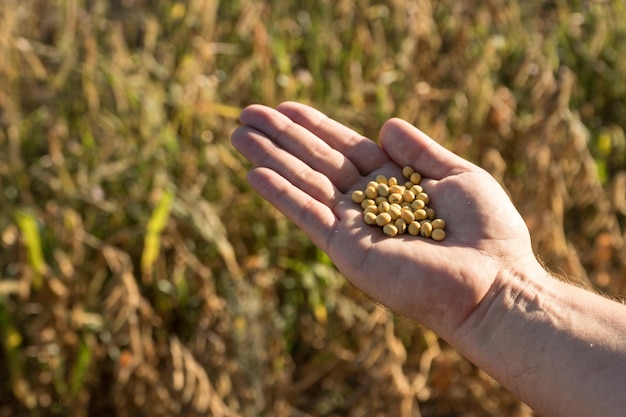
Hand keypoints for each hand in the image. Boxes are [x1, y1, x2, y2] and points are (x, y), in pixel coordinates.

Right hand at [231, 102, 540, 340]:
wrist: (494, 283)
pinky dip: (281, 195)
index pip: (344, 148)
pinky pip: (308, 215)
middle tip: (246, 113)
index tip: (285, 108)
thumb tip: (384, 124)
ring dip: (270, 159)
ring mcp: (354, 227)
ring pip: (303, 184)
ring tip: (237, 135)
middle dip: (281, 138)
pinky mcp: (347, 250)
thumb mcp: (458, 175)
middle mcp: (367, 204)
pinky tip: (254, 173)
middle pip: (316, 162)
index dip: (314, 127)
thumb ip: (419, 150)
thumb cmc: (487, 231)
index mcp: (393, 184)